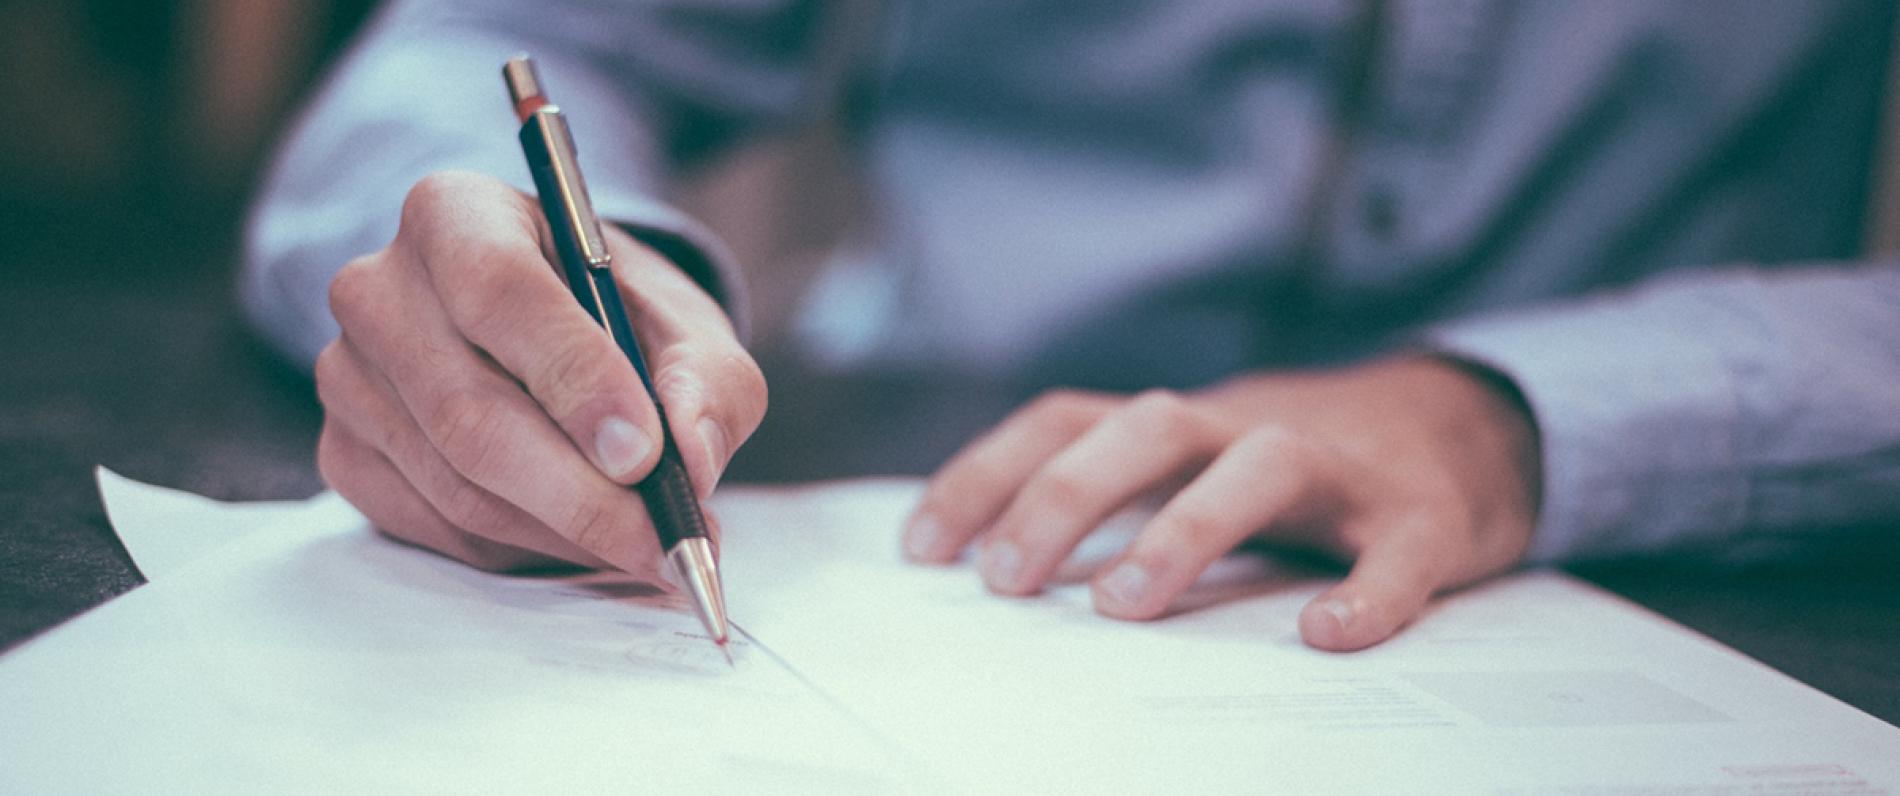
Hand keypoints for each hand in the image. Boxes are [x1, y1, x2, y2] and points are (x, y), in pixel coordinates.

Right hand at [315, 171, 765, 576]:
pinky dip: (523, 549)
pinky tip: (580, 538)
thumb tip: (692, 457)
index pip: (499, 292)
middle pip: (469, 412)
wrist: (552, 334)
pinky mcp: (345, 452)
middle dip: (581, 494)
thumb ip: (707, 381)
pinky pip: (436, 527)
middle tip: (664, 540)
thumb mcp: (686, 326)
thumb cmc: (617, 318)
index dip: (574, 379)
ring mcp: (348, 376)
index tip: (644, 453)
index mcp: (456, 214)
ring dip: (564, 532)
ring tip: (646, 544)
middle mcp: (379, 288)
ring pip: (457, 485)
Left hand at [902, 357, 1539, 650]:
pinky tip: (1329, 635)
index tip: (922, 549)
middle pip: (1147, 428)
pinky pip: (1398, 550)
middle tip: (1005, 581)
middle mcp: (1248, 428)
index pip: (1066, 421)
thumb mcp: (1195, 464)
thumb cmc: (1299, 467)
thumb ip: (1116, 497)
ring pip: (1260, 465)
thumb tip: (995, 570)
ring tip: (1123, 605)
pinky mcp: (1425, 516)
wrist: (1467, 426)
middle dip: (1066, 495)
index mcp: (1182, 426)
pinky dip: (1368, 591)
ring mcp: (1341, 468)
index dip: (988, 474)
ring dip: (1186, 527)